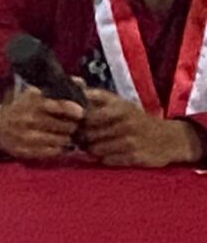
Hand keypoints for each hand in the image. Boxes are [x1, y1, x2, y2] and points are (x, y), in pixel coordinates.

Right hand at [0, 89, 83, 162]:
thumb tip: (80, 82)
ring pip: (60, 140)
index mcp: (29, 102)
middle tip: (74, 125)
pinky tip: (56, 144)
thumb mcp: (34, 94)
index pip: (57, 106)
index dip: (72, 109)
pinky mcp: (26, 150)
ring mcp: (25, 136)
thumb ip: (58, 88)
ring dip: (66, 138)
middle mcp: (27, 118)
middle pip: (63, 125)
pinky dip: (58, 148)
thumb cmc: (21, 109)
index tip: (80, 112)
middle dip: (72, 125)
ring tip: (65, 134)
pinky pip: (52, 152)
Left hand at [77, 87, 203, 167]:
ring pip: (94, 148)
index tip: (73, 122)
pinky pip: (107, 160)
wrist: (169, 138)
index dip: (75, 120)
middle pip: (87, 134)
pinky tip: (107, 153)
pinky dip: (103, 158)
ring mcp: (130, 141)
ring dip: (89, 149)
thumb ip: (95, 94)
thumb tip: (73, 82)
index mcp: (118, 107)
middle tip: (80, 137)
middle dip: (79, 136)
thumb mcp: (118, 102)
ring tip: (92, 145)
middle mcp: (124, 123)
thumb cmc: (135, 118)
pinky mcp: (135, 157)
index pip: (85, 115)